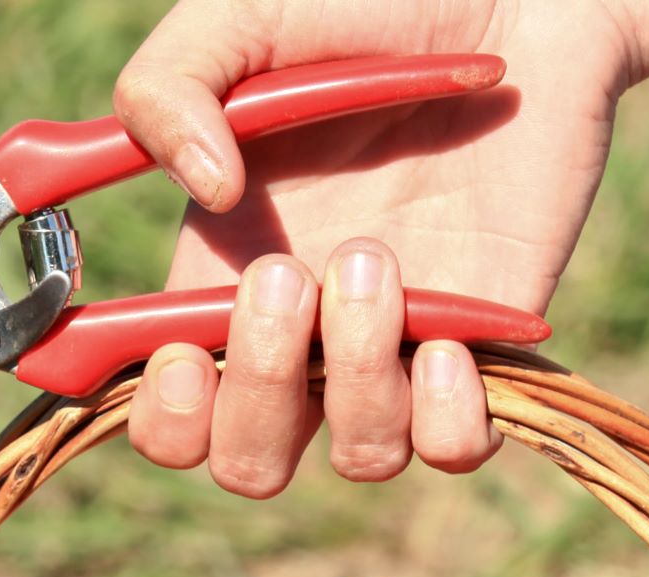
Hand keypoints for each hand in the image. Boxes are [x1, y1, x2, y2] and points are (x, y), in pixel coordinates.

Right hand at [115, 0, 635, 496]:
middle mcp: (307, 332)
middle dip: (256, 396)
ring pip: (357, 455)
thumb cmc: (373, 4)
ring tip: (375, 259)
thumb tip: (204, 189)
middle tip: (285, 278)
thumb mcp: (242, 19)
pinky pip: (454, 447)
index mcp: (224, 273)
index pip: (168, 409)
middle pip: (248, 459)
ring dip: (354, 376)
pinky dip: (444, 414)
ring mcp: (397, 348)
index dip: (161, 417)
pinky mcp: (486, 349)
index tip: (179, 353)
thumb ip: (168, 87)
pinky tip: (446, 335)